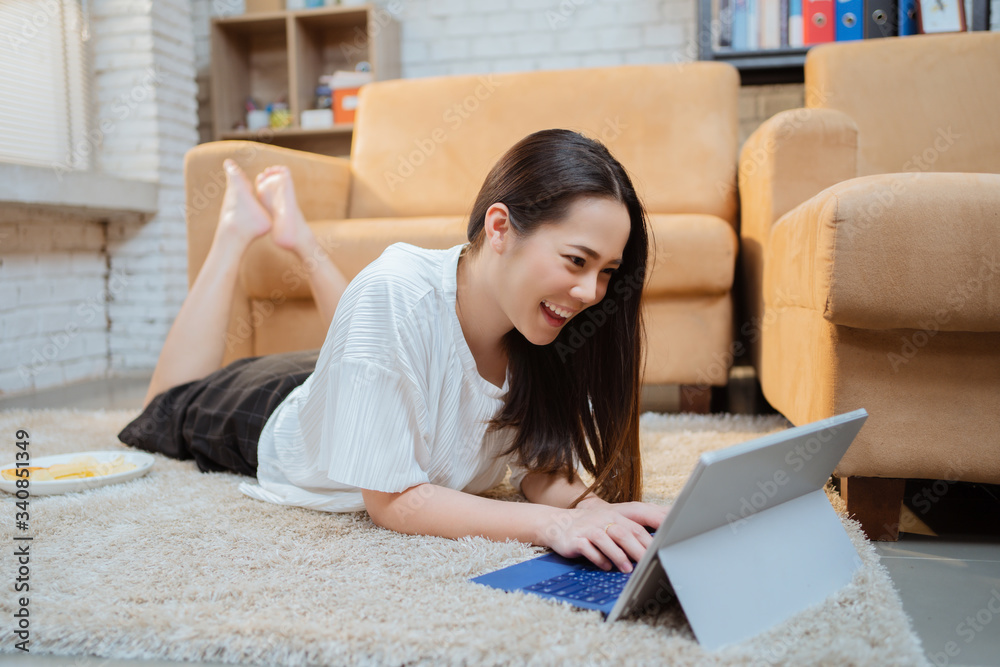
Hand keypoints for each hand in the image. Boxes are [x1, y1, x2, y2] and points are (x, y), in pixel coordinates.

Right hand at [537, 497, 669, 572]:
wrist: (557, 524)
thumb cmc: (590, 528)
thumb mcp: (609, 526)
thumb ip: (627, 534)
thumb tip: (650, 551)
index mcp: (614, 516)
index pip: (636, 527)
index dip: (649, 540)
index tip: (660, 552)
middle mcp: (602, 520)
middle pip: (623, 533)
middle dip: (637, 550)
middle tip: (648, 564)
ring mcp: (588, 529)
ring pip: (606, 540)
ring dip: (619, 556)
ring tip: (628, 570)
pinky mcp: (575, 539)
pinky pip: (588, 549)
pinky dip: (598, 559)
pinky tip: (606, 567)